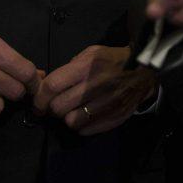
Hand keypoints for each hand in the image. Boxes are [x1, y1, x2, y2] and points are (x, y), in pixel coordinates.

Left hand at [32, 45, 155, 135]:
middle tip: (56, 106)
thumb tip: (47, 85)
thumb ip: (69, 67)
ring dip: (68, 118)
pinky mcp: (116, 116)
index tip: (37, 103)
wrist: (145, 71)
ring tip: (73, 111)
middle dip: (52, 108)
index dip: (39, 98)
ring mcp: (108, 103)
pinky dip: (82, 125)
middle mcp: (97, 85)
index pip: (52, 86)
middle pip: (58, 107)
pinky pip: (86, 129)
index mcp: (87, 67)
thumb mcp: (91, 53)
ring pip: (71, 121)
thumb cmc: (112, 60)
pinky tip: (86, 117)